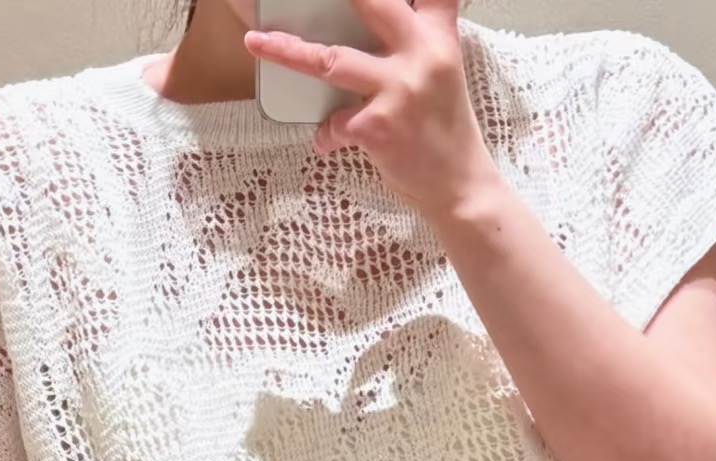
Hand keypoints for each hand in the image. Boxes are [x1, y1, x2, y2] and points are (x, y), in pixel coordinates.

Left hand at [243, 0, 498, 217]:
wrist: (459, 187)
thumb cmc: (445, 131)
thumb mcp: (442, 73)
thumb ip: (416, 40)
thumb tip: (378, 16)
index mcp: (438, 38)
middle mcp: (421, 56)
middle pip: (372, 2)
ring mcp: (398, 90)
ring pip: (330, 60)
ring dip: (287, 51)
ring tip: (256, 42)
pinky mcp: (377, 127)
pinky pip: (333, 122)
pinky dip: (325, 133)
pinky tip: (327, 142)